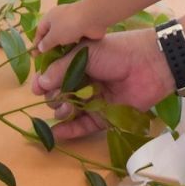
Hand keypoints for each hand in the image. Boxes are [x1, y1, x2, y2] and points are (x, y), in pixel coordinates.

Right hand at [30, 29, 173, 140]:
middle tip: (56, 96)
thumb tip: (39, 84)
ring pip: (69, 111)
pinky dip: (69, 131)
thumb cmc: (118, 52)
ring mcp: (94, 100)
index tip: (34, 88)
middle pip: (59, 94)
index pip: (54, 74)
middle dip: (53, 96)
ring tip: (65, 108)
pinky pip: (83, 126)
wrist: (150, 65)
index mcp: (79, 62)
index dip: (43, 81)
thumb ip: (61, 69)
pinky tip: (55, 133)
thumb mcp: (85, 54)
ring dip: (61, 111)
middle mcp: (85, 81)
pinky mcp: (104, 116)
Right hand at [35, 2, 105, 52]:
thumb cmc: (68, 25)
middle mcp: (60, 19)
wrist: (92, 18)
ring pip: (63, 38)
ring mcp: (72, 24)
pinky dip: (71, 47)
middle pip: (51, 34)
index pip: (40, 30)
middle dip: (48, 46)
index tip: (34, 54)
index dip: (36, 42)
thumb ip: (46, 43)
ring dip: (60, 47)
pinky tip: (69, 57)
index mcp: (50, 17)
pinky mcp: (82, 30)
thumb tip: (40, 47)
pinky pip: (74, 40)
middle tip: (44, 59)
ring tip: (56, 60)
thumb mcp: (53, 36)